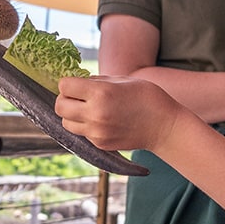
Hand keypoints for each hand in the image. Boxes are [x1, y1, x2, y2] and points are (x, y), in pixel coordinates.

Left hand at [56, 75, 188, 152]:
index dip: (68, 83)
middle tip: (77, 96)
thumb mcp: (122, 80)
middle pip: (60, 107)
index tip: (76, 83)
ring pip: (66, 123)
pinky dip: (85, 126)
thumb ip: (96, 81)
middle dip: (65, 99)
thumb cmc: (147, 97)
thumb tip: (77, 82)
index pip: (64, 86)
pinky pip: (81, 133)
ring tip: (87, 109)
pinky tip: (101, 120)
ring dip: (72, 115)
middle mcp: (95, 114)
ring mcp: (96, 132)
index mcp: (100, 94)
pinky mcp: (100, 144)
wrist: (165, 127)